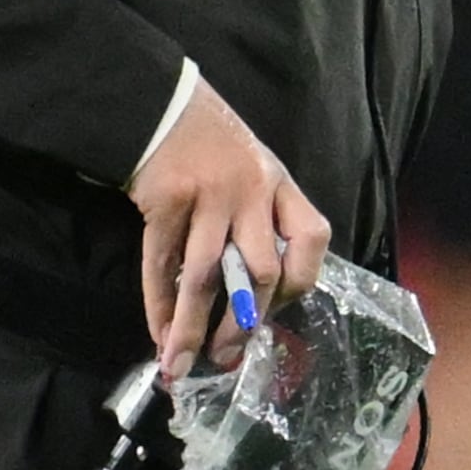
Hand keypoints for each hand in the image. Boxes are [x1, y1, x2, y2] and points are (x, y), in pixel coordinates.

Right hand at [130, 76, 329, 380]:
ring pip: (206, 276)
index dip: (297, 284)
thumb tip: (254, 297)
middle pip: (261, 269)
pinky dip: (159, 305)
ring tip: (182, 365)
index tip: (274, 314)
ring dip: (193, 329)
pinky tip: (158, 333)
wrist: (161, 104)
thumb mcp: (255, 172)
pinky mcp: (166, 199)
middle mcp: (253, 190)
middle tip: (227, 357)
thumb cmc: (211, 146)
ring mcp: (210, 195)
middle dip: (243, 323)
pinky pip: (162, 264)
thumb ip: (262, 221)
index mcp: (281, 185)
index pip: (312, 240)